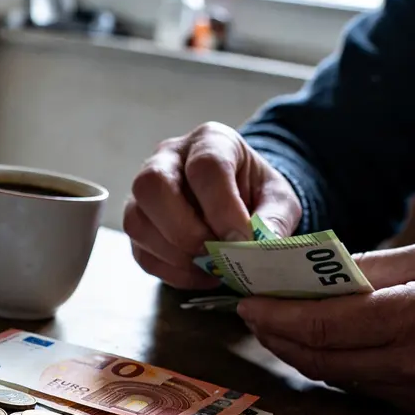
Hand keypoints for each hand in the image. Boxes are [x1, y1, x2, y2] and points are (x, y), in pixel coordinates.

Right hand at [123, 122, 301, 288]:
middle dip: (184, 229)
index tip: (241, 238)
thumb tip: (264, 245)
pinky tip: (199, 272)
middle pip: (152, 185)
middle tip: (215, 252)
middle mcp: (167, 159)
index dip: (222, 207)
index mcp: (209, 142)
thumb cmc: (255, 193)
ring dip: (174, 254)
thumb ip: (274, 219)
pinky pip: (140, 251)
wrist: (237, 199)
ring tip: (210, 265)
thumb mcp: (278, 199)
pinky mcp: (137, 224)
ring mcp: (144, 192)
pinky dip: (171, 271)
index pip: (204, 166)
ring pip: (136, 221)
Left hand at [237, 243, 414, 413]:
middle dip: (275, 336)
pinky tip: (317, 344)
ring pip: (332, 376)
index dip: (278, 316)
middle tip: (252, 315)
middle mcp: (413, 362)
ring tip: (274, 327)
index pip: (324, 323)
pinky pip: (358, 387)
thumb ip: (368, 269)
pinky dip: (329, 364)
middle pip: (318, 357)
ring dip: (296, 352)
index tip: (250, 303)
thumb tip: (311, 274)